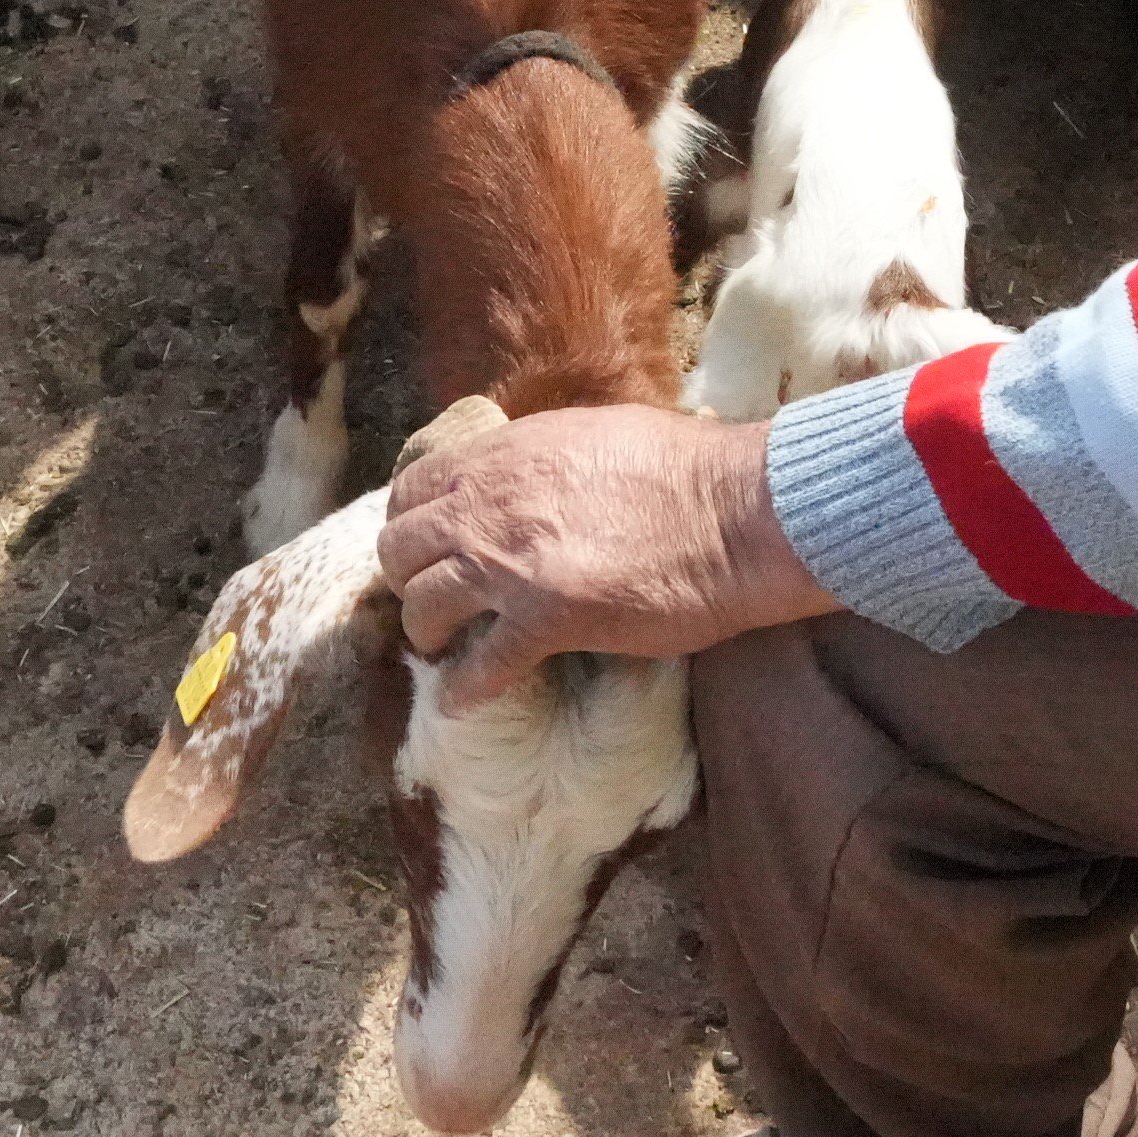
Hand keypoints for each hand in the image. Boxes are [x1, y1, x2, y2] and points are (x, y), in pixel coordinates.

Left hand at [379, 405, 836, 708]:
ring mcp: (512, 564)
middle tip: (438, 599)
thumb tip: (536, 471)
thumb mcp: (596, 435)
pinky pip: (479, 668)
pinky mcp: (546, 620)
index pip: (413, 490)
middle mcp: (490, 504)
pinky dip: (465, 690)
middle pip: (400, 549)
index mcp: (505, 455)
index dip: (414, 525)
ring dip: (428, 632)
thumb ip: (546, 456)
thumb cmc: (689, 470)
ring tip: (446, 648)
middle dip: (410, 578)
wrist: (737, 513)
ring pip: (423, 606)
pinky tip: (464, 701)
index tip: (432, 549)